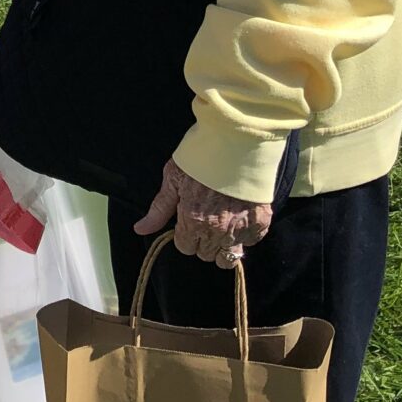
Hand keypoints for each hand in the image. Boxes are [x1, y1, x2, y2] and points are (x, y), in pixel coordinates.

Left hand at [135, 159, 272, 268]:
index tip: (187, 221)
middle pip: (205, 254)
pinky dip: (244, 235)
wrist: (237, 145)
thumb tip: (140, 229)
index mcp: (193, 222)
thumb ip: (159, 209)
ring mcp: (241, 230)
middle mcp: (217, 232)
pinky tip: (238, 218)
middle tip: (204, 220)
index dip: (183, 235)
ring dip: (222, 246)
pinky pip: (250, 242)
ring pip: (229, 256)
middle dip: (201, 241)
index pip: (185, 248)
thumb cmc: (200, 159)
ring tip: (221, 226)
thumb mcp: (173, 179)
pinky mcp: (261, 224)